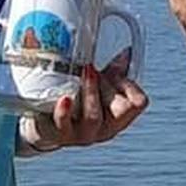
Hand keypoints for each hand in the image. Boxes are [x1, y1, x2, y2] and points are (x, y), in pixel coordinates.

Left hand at [29, 52, 149, 152]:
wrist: (48, 127)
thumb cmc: (78, 104)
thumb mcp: (98, 88)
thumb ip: (113, 72)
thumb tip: (127, 52)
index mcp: (118, 116)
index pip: (138, 103)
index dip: (132, 86)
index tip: (116, 71)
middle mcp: (105, 128)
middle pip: (121, 112)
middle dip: (111, 88)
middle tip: (94, 68)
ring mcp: (84, 133)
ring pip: (94, 117)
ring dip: (91, 92)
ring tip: (85, 71)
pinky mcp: (61, 134)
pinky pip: (65, 123)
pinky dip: (65, 111)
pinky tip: (65, 98)